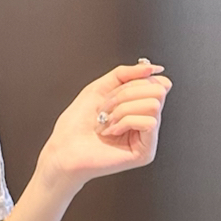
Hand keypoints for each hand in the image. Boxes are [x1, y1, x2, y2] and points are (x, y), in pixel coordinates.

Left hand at [38, 59, 171, 186]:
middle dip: (126, 94)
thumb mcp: (100, 87)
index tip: (117, 88)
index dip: (137, 80)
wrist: (63, 148)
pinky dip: (125, 122)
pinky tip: (111, 131)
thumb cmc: (76, 123)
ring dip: (123, 109)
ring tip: (107, 121)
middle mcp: (145, 120)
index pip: (157, 83)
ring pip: (154, 106)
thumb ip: (126, 74)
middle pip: (157, 91)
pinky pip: (149, 123)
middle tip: (107, 108)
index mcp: (137, 106)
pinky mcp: (146, 152)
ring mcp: (147, 137)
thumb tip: (154, 68)